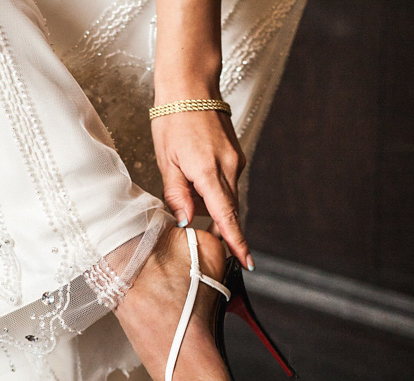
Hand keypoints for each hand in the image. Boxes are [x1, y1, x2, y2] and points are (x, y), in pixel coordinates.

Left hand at [150, 108, 253, 270]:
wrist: (190, 86)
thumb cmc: (173, 120)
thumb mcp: (167, 161)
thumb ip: (177, 194)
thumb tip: (187, 221)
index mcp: (209, 171)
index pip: (226, 215)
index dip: (236, 240)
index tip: (246, 260)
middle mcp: (229, 167)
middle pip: (228, 210)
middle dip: (219, 228)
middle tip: (205, 240)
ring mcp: (235, 160)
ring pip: (227, 196)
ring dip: (212, 206)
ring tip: (189, 196)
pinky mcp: (235, 155)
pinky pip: (227, 182)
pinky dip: (214, 190)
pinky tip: (196, 181)